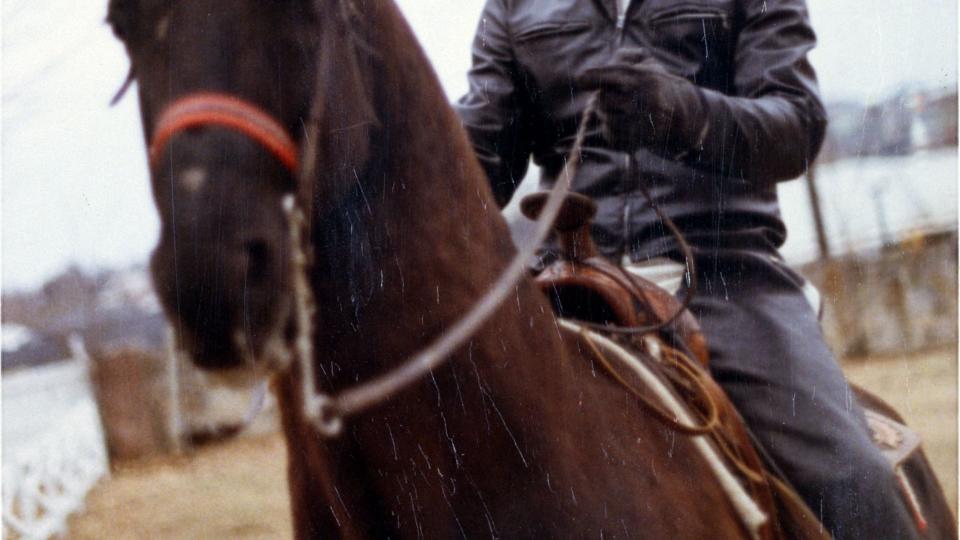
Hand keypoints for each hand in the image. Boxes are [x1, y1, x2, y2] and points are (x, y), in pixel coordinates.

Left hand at [576, 48, 706, 153]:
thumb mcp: (646, 63)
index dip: (592, 77)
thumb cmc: (655, 84)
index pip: (610, 76)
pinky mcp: (639, 139)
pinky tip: (624, 124)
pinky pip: (612, 136)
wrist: (681, 112)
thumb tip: (591, 71)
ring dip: (607, 114)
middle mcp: (642, 99)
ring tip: (619, 109)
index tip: (581, 79)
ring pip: (605, 119)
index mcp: (642, 78)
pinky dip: (612, 130)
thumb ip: (624, 56)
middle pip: (601, 100)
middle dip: (600, 98)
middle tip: (608, 96)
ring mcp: (641, 122)